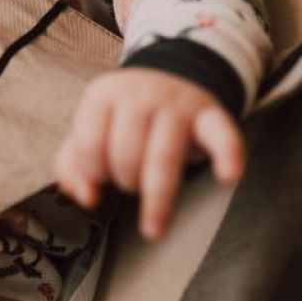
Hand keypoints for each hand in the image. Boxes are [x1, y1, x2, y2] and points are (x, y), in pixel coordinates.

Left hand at [52, 67, 245, 240]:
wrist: (173, 79)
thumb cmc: (127, 117)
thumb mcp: (92, 128)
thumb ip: (73, 164)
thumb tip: (86, 196)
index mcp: (105, 93)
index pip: (89, 144)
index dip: (93, 171)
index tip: (101, 178)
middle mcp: (141, 93)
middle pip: (126, 153)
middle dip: (125, 180)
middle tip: (131, 183)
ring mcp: (178, 103)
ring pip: (162, 156)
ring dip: (156, 196)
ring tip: (154, 222)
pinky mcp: (211, 116)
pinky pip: (222, 135)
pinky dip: (228, 155)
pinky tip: (228, 175)